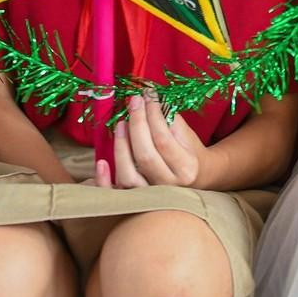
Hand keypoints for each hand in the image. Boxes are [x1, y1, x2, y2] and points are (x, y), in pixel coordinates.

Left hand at [95, 94, 220, 188]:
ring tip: (121, 123)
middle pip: (145, 155)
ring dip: (121, 146)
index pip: (163, 140)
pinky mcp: (135, 201)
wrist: (196, 178)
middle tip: (133, 102)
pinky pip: (116, 193)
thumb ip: (170, 120)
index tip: (148, 96)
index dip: (153, 115)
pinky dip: (105, 180)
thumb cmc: (189, 152)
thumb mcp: (187, 135)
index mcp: (186, 168)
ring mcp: (150, 196)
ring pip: (128, 175)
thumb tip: (147, 100)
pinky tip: (101, 163)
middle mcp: (169, 186)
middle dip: (137, 124)